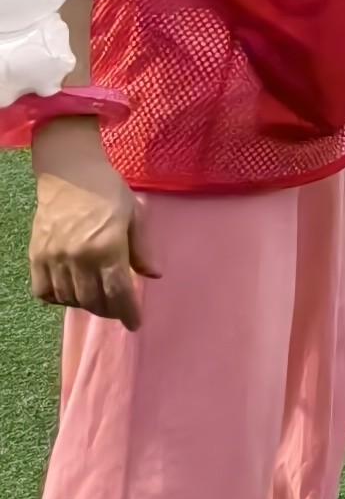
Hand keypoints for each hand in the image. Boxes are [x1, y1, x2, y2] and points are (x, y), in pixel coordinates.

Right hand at [27, 124, 151, 329]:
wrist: (70, 174)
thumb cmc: (108, 191)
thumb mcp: (135, 214)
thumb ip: (142, 248)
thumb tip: (154, 275)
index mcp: (106, 246)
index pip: (118, 291)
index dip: (127, 312)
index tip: (135, 324)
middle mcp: (77, 257)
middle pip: (93, 300)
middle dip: (109, 310)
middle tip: (119, 309)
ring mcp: (53, 258)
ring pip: (69, 298)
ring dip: (86, 305)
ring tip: (99, 301)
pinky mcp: (36, 256)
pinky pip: (43, 291)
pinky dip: (58, 298)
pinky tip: (71, 293)